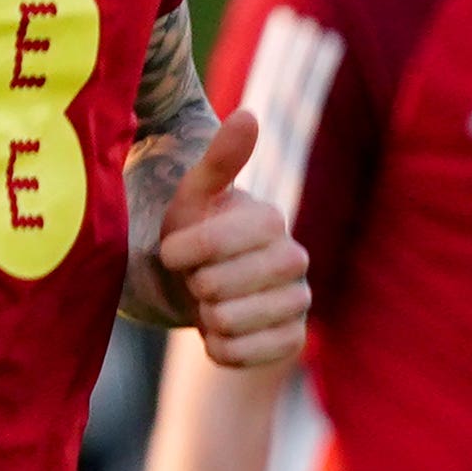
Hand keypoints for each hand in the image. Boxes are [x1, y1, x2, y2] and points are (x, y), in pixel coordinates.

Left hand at [144, 110, 309, 369]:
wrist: (214, 282)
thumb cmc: (198, 231)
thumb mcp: (196, 196)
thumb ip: (220, 161)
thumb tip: (248, 115)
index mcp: (271, 220)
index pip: (208, 247)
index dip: (178, 253)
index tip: (172, 251)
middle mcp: (295, 260)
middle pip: (214, 288)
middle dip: (192, 286)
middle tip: (198, 277)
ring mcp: (299, 302)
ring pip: (226, 323)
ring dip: (203, 317)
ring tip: (211, 301)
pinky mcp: (294, 340)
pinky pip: (242, 355)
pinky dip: (219, 347)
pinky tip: (222, 330)